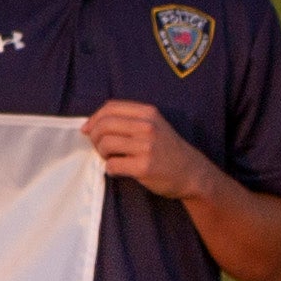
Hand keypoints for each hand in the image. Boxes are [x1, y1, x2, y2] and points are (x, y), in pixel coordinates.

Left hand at [83, 102, 212, 200]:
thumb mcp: (154, 125)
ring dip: (101, 154)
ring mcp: (146, 147)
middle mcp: (147, 126)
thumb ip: (129, 120)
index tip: (88, 130)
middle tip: (100, 148)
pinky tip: (118, 170)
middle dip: (94, 138)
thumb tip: (90, 125)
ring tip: (111, 158)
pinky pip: (112, 165)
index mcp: (148, 113)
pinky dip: (109, 169)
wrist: (192, 173)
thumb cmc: (168, 150)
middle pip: (104, 125)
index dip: (94, 118)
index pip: (110, 107)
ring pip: (105, 144)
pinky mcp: (144, 167)